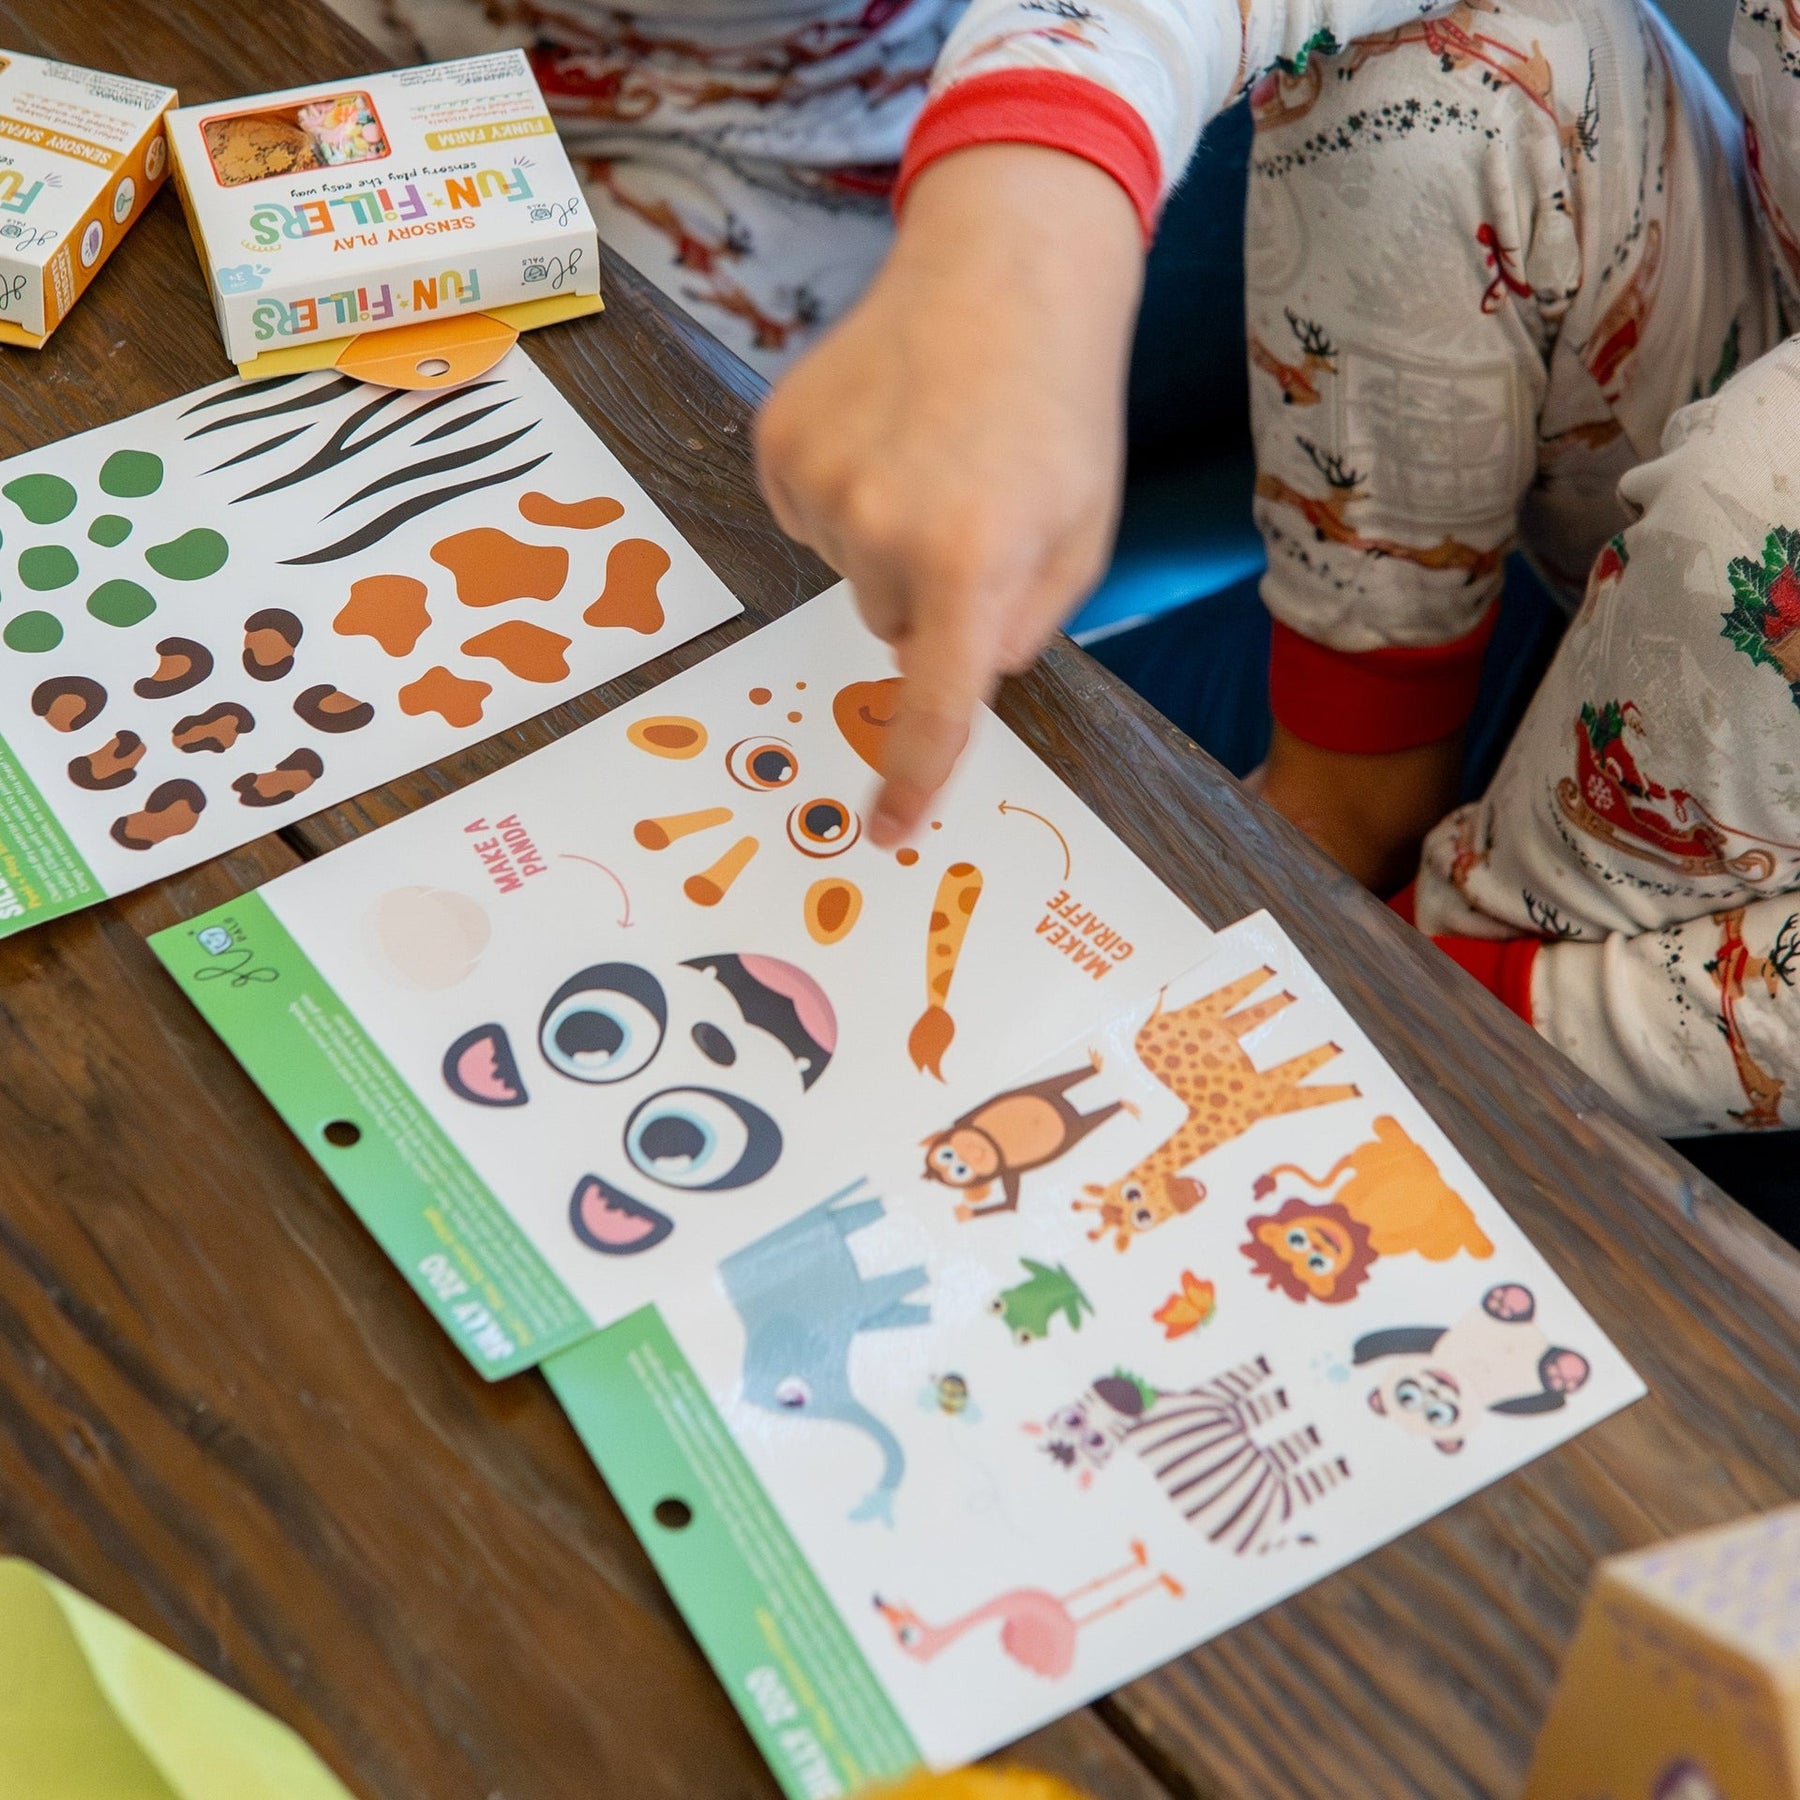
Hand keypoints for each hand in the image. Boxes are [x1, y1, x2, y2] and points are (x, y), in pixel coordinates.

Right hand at [756, 143, 1143, 843]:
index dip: (910, 775)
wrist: (1004, 267)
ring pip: (847, 568)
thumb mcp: (1083, 537)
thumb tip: (959, 675)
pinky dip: (842, 493)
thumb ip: (1024, 628)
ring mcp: (817, 482)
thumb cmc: (1058, 410)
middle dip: (929, 590)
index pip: (933, 706)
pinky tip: (886, 431)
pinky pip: (806, 515)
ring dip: (885, 535)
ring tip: (932, 451)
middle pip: (888, 625)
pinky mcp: (777, 442)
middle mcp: (881, 530)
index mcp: (972, 561)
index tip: (888, 825)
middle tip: (970, 503)